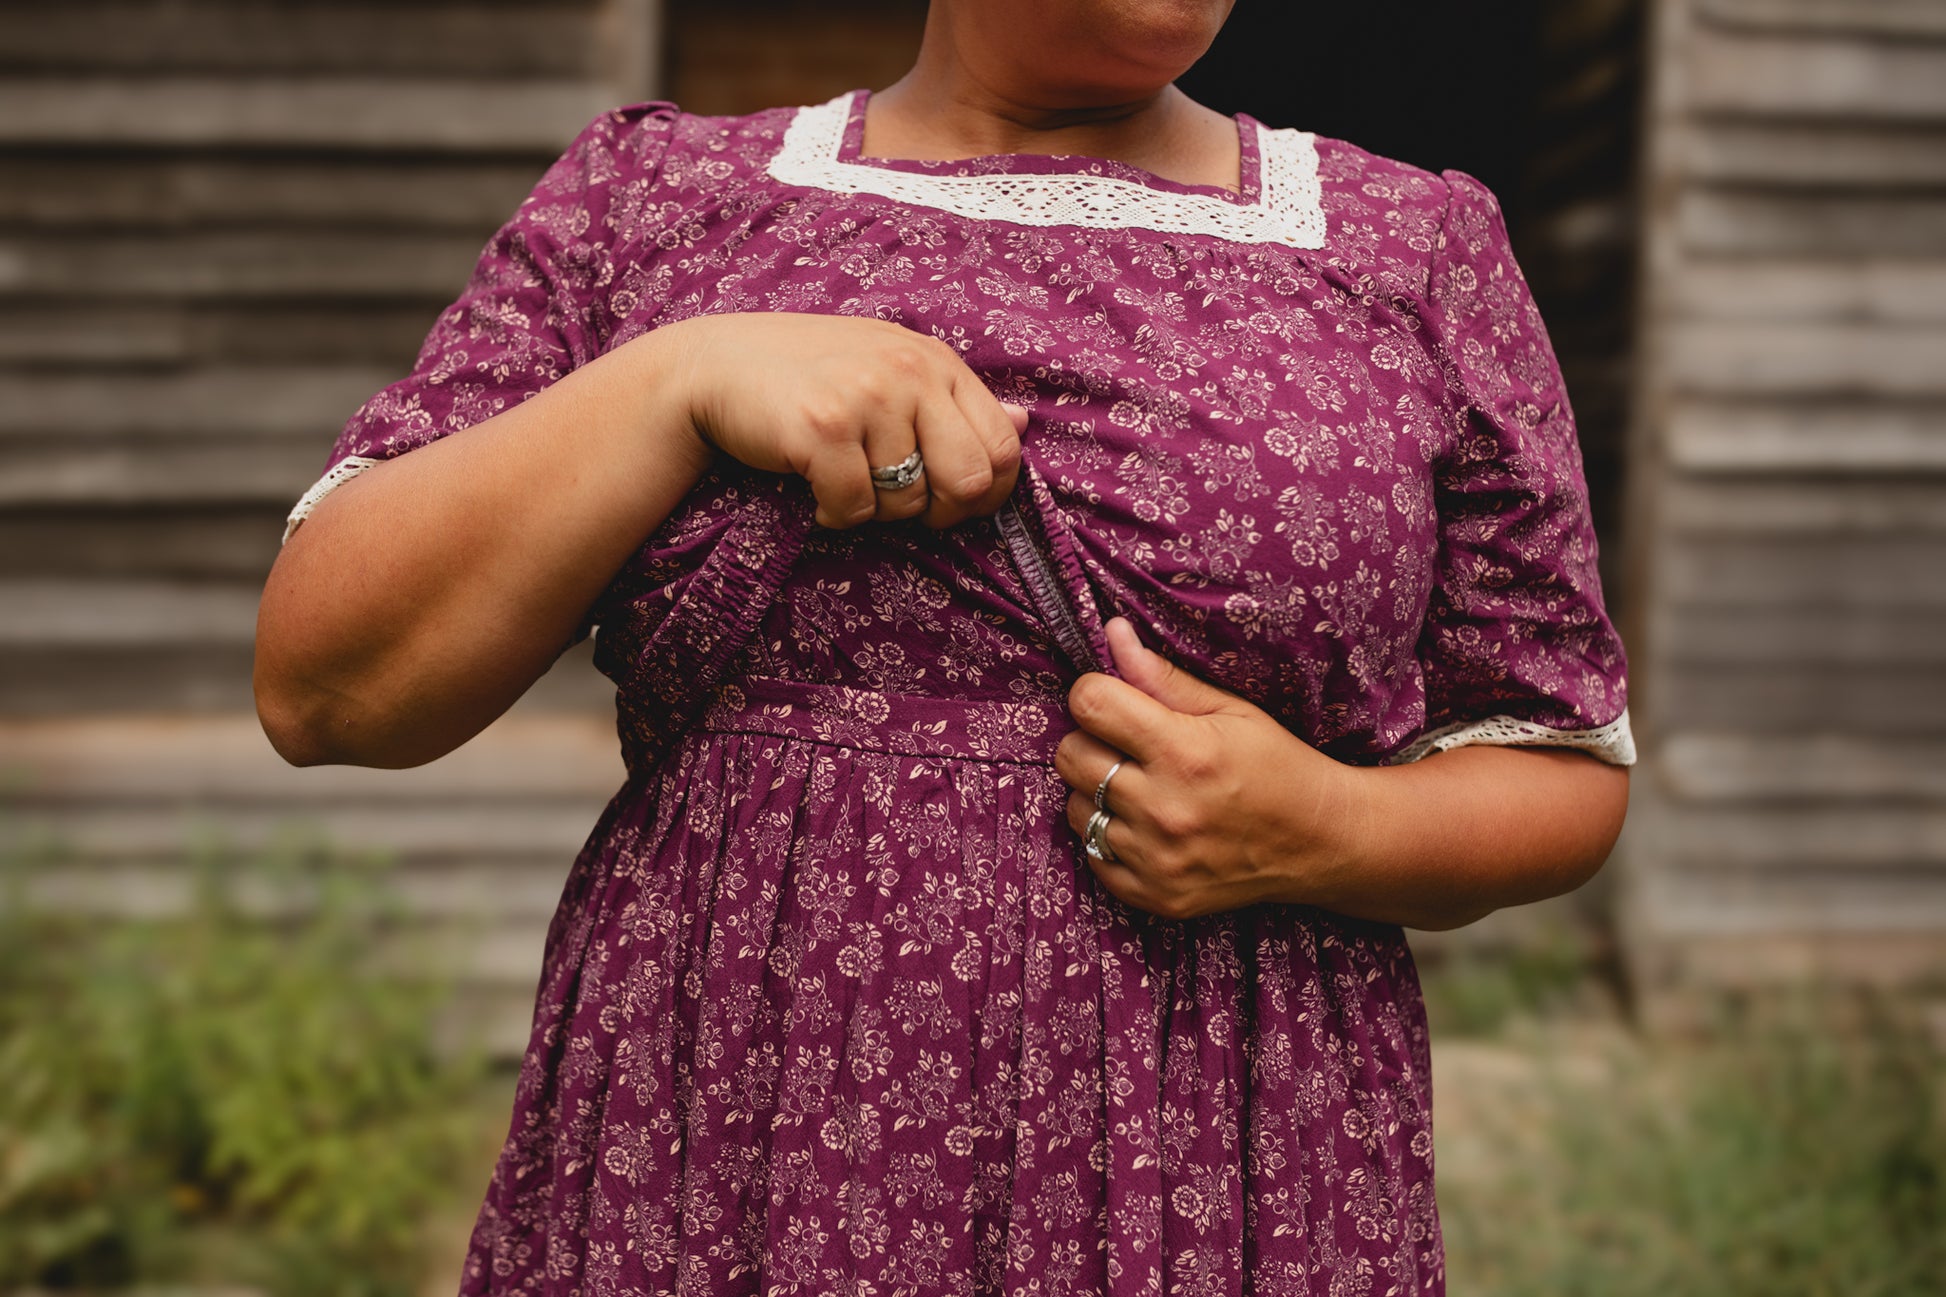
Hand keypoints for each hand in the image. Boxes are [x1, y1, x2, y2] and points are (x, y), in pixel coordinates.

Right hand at [660, 313, 1027, 528]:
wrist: (715, 365)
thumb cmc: (808, 373)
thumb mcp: (890, 367)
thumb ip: (953, 399)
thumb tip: (1024, 421)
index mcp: (936, 361)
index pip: (1004, 448)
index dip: (985, 493)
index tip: (945, 500)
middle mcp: (910, 371)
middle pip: (969, 482)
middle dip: (936, 511)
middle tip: (896, 502)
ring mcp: (868, 396)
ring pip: (907, 503)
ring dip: (874, 511)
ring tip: (843, 479)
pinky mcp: (824, 427)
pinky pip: (855, 509)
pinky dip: (834, 514)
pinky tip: (813, 487)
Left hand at [1055, 618, 1356, 919]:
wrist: (1320, 841)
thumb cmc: (1275, 764)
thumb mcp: (1228, 710)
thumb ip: (1162, 677)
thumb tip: (1111, 633)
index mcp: (1184, 751)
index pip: (1089, 705)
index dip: (1094, 694)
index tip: (1114, 701)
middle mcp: (1164, 808)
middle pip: (1071, 756)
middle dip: (1092, 741)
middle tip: (1130, 747)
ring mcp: (1157, 858)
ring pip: (1076, 807)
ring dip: (1097, 792)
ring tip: (1142, 788)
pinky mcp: (1154, 895)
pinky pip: (1092, 855)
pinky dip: (1110, 837)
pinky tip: (1146, 826)